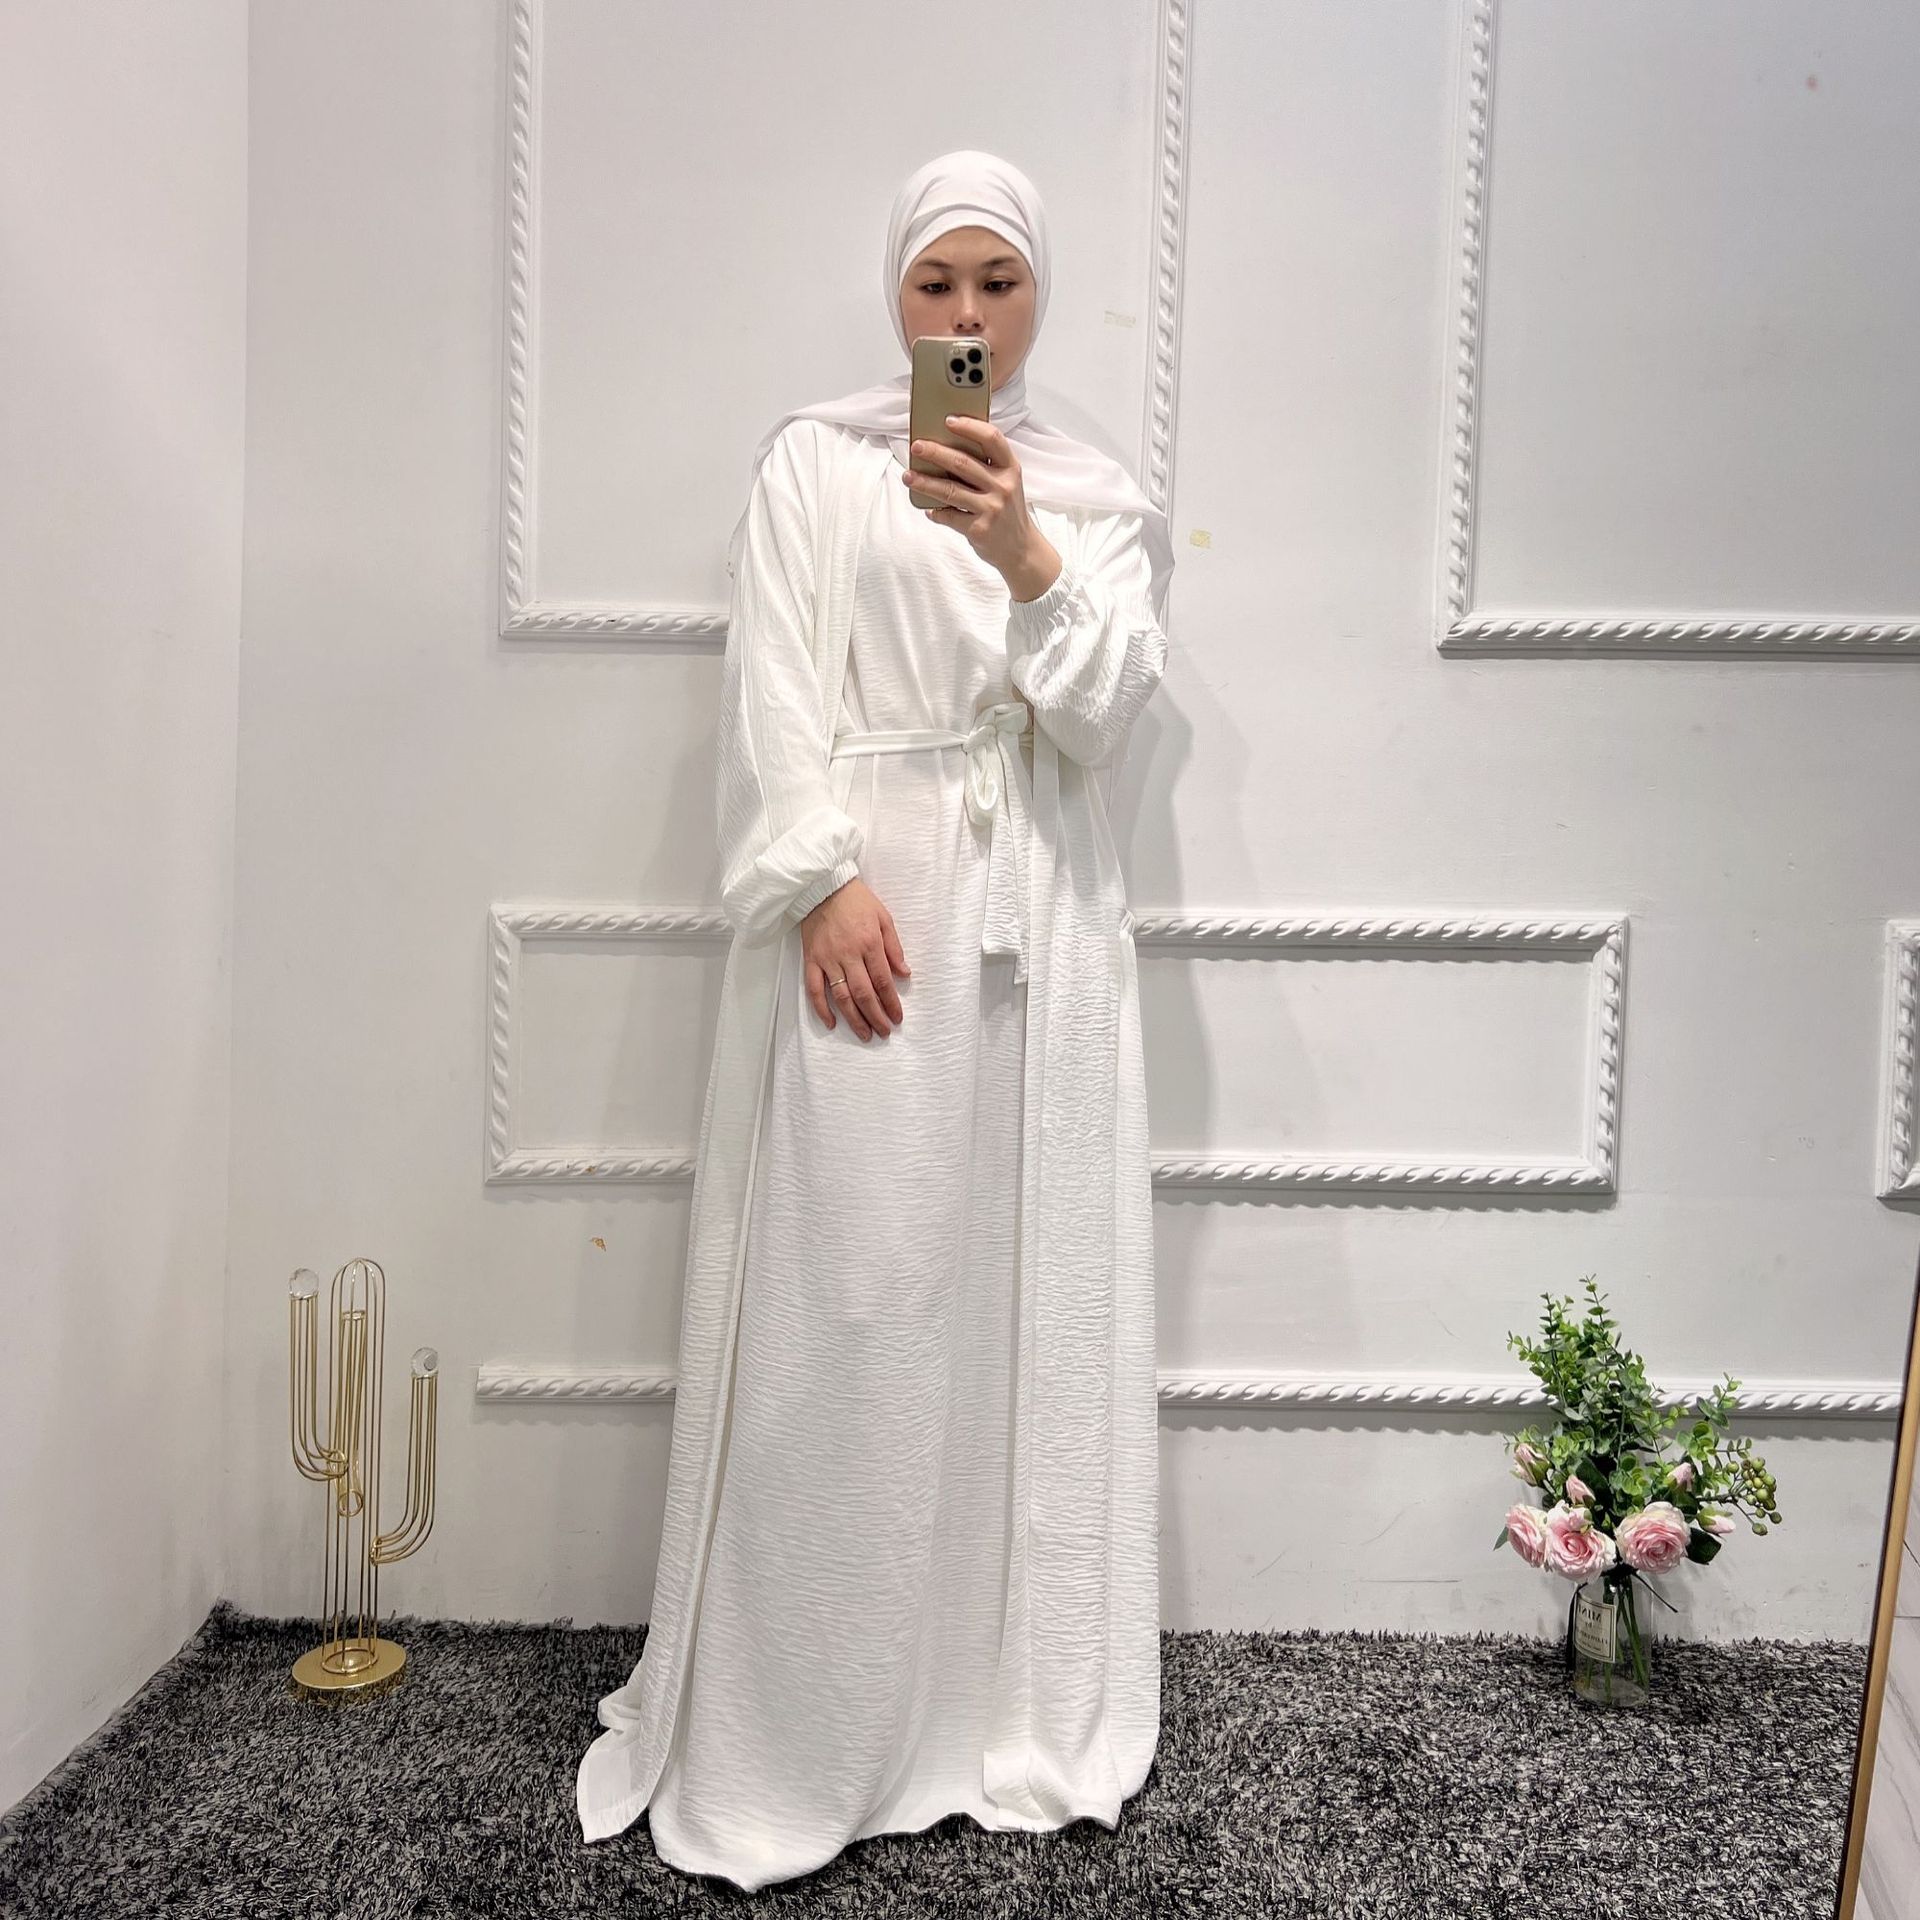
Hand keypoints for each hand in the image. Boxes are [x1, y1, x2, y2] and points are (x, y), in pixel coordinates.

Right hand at [800, 875, 909, 1039]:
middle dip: (876, 1017)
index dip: (891, 1003)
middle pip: (864, 994)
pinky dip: (821, 1008)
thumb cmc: (857, 901)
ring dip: (854, 1018)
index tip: (897, 1018)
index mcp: (870, 944)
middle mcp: (849, 954)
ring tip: (864, 1034)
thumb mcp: (884, 918)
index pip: (883, 981)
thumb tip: (905, 974)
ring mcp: (828, 959)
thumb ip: (894, 948)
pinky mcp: (811, 959)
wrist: (823, 886)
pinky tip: (831, 1023)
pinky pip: (814, 988)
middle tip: (883, 1032)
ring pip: (841, 996)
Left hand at [905, 415, 1061, 600]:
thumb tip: (945, 447)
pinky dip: (935, 512)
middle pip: (963, 463)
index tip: (948, 420)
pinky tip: (928, 509)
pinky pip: (949, 516)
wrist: (1021, 549)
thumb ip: (985, 466)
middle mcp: (1003, 486)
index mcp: (1010, 468)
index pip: (992, 439)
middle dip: (936, 452)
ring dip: (925, 482)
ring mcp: (991, 508)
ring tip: (908, 476)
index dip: (970, 426)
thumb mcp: (1006, 483)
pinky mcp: (979, 529)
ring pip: (950, 490)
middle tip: (916, 446)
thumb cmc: (1007, 510)